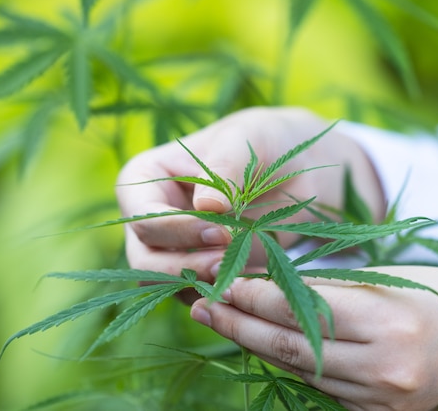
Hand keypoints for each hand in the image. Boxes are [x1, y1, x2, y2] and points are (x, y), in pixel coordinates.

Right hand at [116, 107, 384, 301]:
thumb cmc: (262, 142)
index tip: (221, 233)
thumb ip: (225, 168)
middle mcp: (151, 218)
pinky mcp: (199, 270)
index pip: (143, 217)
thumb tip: (207, 207)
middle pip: (146, 260)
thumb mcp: (244, 141)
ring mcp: (172, 249)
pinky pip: (198, 295)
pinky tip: (253, 285)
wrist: (294, 170)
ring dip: (203, 287)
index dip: (177, 231)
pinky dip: (223, 294)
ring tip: (244, 278)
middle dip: (185, 268)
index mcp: (145, 179)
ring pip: (167, 286)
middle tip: (227, 266)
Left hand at [190, 266, 437, 409]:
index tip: (217, 280)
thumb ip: (329, 286)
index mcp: (389, 323)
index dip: (252, 294)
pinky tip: (263, 344)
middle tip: (200, 304)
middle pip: (291, 344)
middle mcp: (383, 369)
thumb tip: (266, 280)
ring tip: (220, 321)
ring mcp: (381, 402)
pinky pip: (320, 388)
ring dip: (256, 345)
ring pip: (300, 371)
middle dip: (239, 323)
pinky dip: (289, 364)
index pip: (300, 308)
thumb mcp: (389, 280)